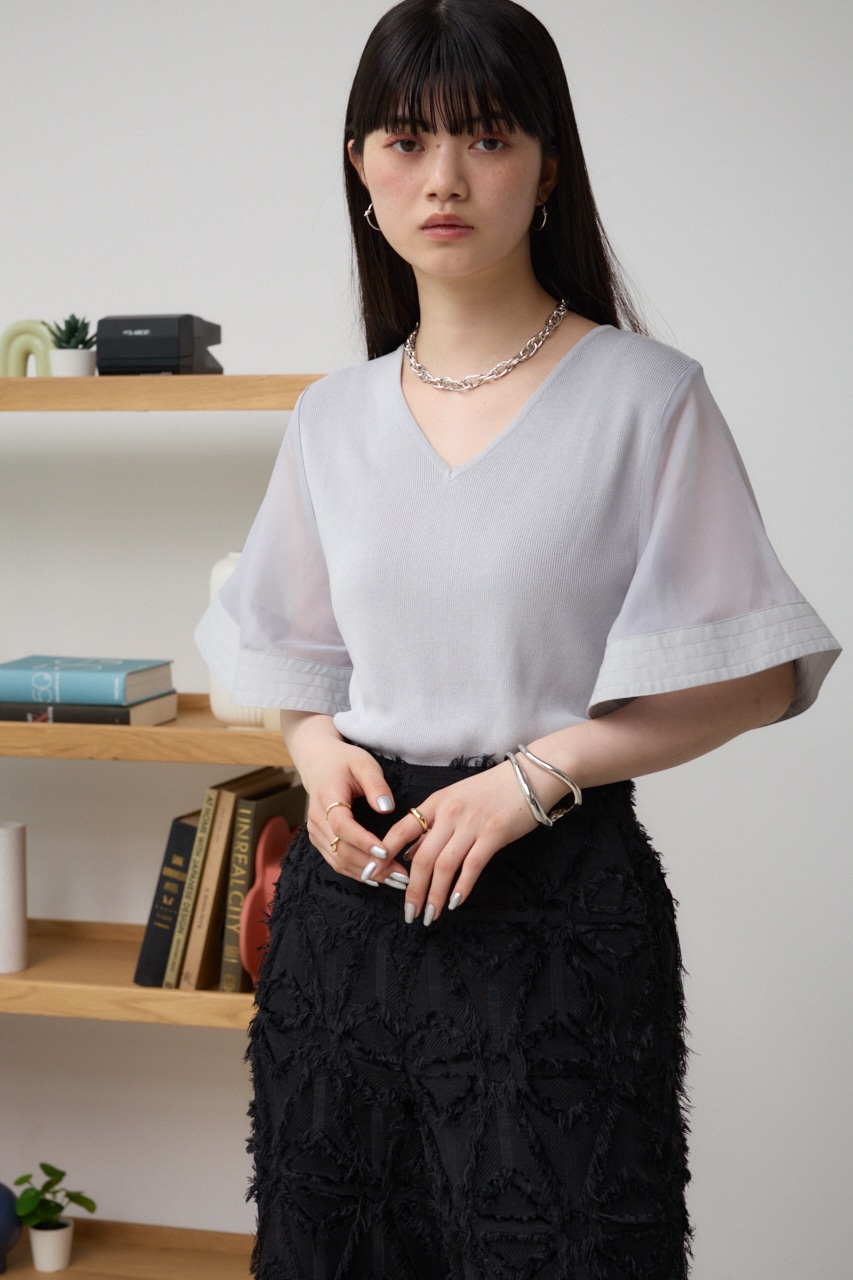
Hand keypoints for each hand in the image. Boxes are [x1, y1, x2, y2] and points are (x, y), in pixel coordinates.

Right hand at [289, 725, 409, 889]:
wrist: (318, 762)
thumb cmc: (344, 761)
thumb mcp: (364, 763)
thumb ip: (376, 785)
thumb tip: (387, 809)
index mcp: (327, 796)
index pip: (342, 825)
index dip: (363, 841)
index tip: (386, 851)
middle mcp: (316, 818)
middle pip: (340, 849)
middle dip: (371, 865)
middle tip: (401, 875)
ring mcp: (315, 831)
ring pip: (338, 860)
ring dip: (366, 874)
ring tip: (395, 880)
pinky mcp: (319, 839)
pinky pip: (336, 861)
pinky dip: (357, 872)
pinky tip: (378, 877)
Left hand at [380, 760, 543, 923]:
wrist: (530, 776)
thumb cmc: (491, 790)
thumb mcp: (454, 800)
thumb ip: (431, 825)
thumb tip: (409, 854)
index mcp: (436, 803)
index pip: (401, 830)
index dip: (383, 853)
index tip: (371, 874)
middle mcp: (450, 813)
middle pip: (422, 857)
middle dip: (412, 889)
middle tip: (408, 912)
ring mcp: (472, 823)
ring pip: (444, 865)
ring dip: (435, 894)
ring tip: (429, 915)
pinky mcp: (494, 834)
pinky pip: (472, 865)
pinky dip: (462, 886)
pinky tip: (455, 902)